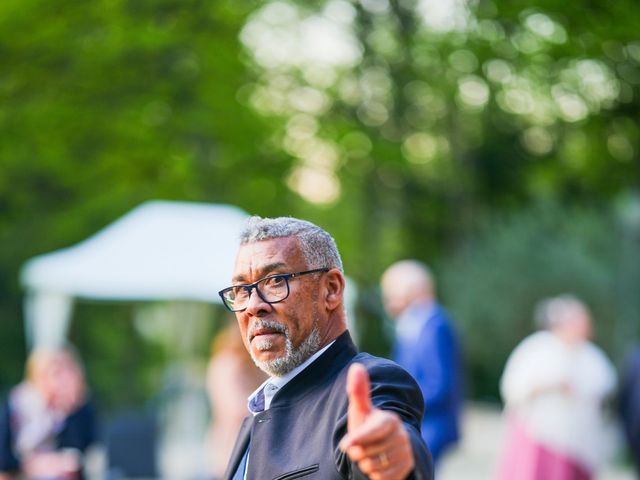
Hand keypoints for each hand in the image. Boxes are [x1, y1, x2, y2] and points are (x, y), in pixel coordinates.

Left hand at [339, 363, 414, 479]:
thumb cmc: (368, 424)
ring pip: (375, 467)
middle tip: (360, 446)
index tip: (346, 444)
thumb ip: (358, 391)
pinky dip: (376, 474)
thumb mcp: (361, 410)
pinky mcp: (406, 469)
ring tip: (370, 454)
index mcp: (391, 420)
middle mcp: (401, 436)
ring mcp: (405, 453)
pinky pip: (383, 478)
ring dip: (366, 463)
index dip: (358, 439)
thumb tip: (356, 367)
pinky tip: (377, 464)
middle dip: (359, 452)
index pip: (373, 432)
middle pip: (370, 452)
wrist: (384, 445)